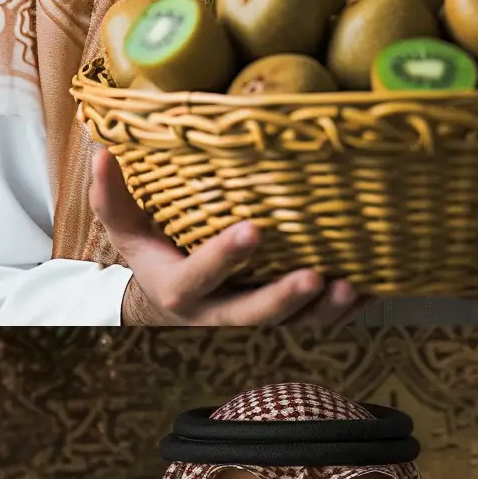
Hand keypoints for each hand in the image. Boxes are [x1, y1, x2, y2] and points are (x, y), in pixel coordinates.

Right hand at [91, 150, 360, 325]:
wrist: (169, 305)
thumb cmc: (153, 255)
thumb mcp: (125, 231)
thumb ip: (111, 197)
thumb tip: (102, 152)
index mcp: (179, 289)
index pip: (199, 277)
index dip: (224, 258)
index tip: (253, 231)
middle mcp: (217, 314)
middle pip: (251, 316)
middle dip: (283, 299)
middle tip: (315, 277)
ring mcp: (253, 322)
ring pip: (291, 326)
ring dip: (323, 311)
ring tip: (351, 288)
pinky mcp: (282, 323)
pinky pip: (317, 323)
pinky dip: (347, 310)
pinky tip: (375, 288)